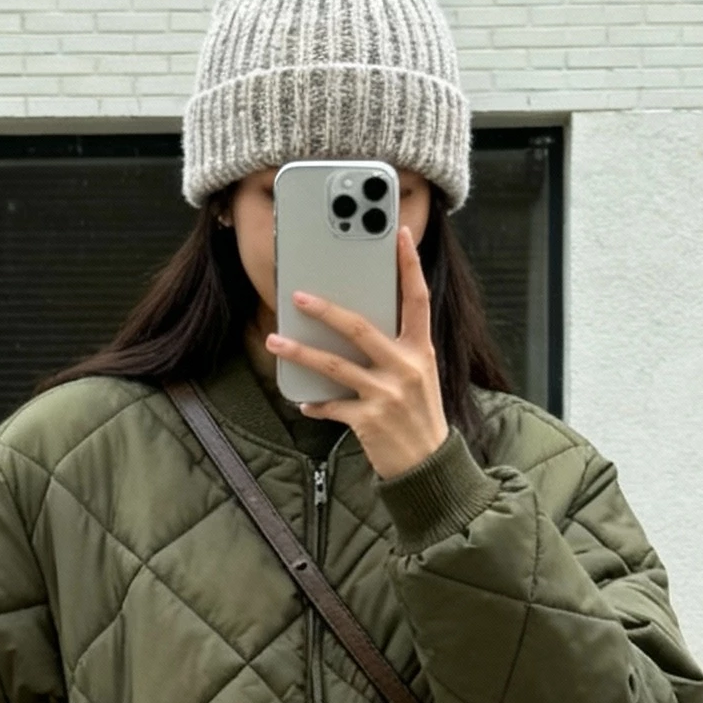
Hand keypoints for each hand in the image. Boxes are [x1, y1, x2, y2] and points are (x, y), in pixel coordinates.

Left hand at [265, 224, 449, 480]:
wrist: (428, 467)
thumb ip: (397, 350)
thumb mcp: (419, 377)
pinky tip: (305, 401)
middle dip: (326, 310)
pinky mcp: (370, 420)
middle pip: (360, 328)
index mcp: (420, 351)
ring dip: (300, 352)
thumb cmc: (420, 417)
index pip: (418, 299)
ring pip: (335, 365)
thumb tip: (357, 328)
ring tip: (274, 340)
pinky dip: (316, 403)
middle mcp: (406, 368)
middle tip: (298, 295)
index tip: (400, 235)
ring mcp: (387, 394)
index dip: (410, 265)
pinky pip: (333, 406)